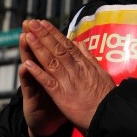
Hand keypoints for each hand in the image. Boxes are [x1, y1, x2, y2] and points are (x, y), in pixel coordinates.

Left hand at [19, 19, 115, 136]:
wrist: (108, 114)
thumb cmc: (106, 96)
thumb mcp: (101, 73)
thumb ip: (89, 58)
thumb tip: (82, 43)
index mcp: (84, 64)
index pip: (66, 45)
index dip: (54, 33)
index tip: (44, 24)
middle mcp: (75, 69)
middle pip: (56, 49)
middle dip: (43, 35)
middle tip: (32, 23)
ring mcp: (68, 81)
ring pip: (50, 61)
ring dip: (38, 48)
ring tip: (28, 36)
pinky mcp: (62, 95)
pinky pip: (47, 82)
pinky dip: (37, 72)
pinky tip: (27, 64)